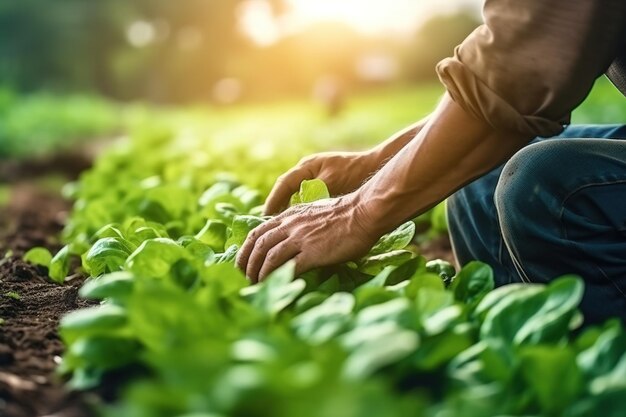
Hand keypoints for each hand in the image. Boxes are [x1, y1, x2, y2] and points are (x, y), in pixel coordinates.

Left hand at [236, 193, 378, 282]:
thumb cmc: (347, 215)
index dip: (247, 248)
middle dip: (246, 262)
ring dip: (258, 272)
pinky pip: (287, 266)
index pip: (259, 231)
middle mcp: (291, 225)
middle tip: (243, 277)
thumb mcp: (315, 213)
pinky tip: (273, 285)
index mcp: (291, 215)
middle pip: (259, 244)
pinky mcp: (312, 252)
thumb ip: (301, 224)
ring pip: (268, 255)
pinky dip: (276, 276)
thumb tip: (294, 239)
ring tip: (254, 285)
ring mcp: (301, 238)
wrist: (364, 212)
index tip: (243, 261)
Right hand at [264, 150, 382, 214]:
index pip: (283, 184)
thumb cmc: (355, 172)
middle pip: (285, 190)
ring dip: (288, 210)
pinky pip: (306, 200)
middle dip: (277, 207)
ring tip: (281, 228)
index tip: (266, 216)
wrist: (374, 168)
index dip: (274, 201)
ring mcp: (314, 178)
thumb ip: (314, 192)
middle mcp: (307, 171)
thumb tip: (299, 208)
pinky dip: (301, 211)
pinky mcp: (323, 187)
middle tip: (269, 225)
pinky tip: (300, 225)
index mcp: (307, 166)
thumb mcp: (332, 182)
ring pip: (295, 196)